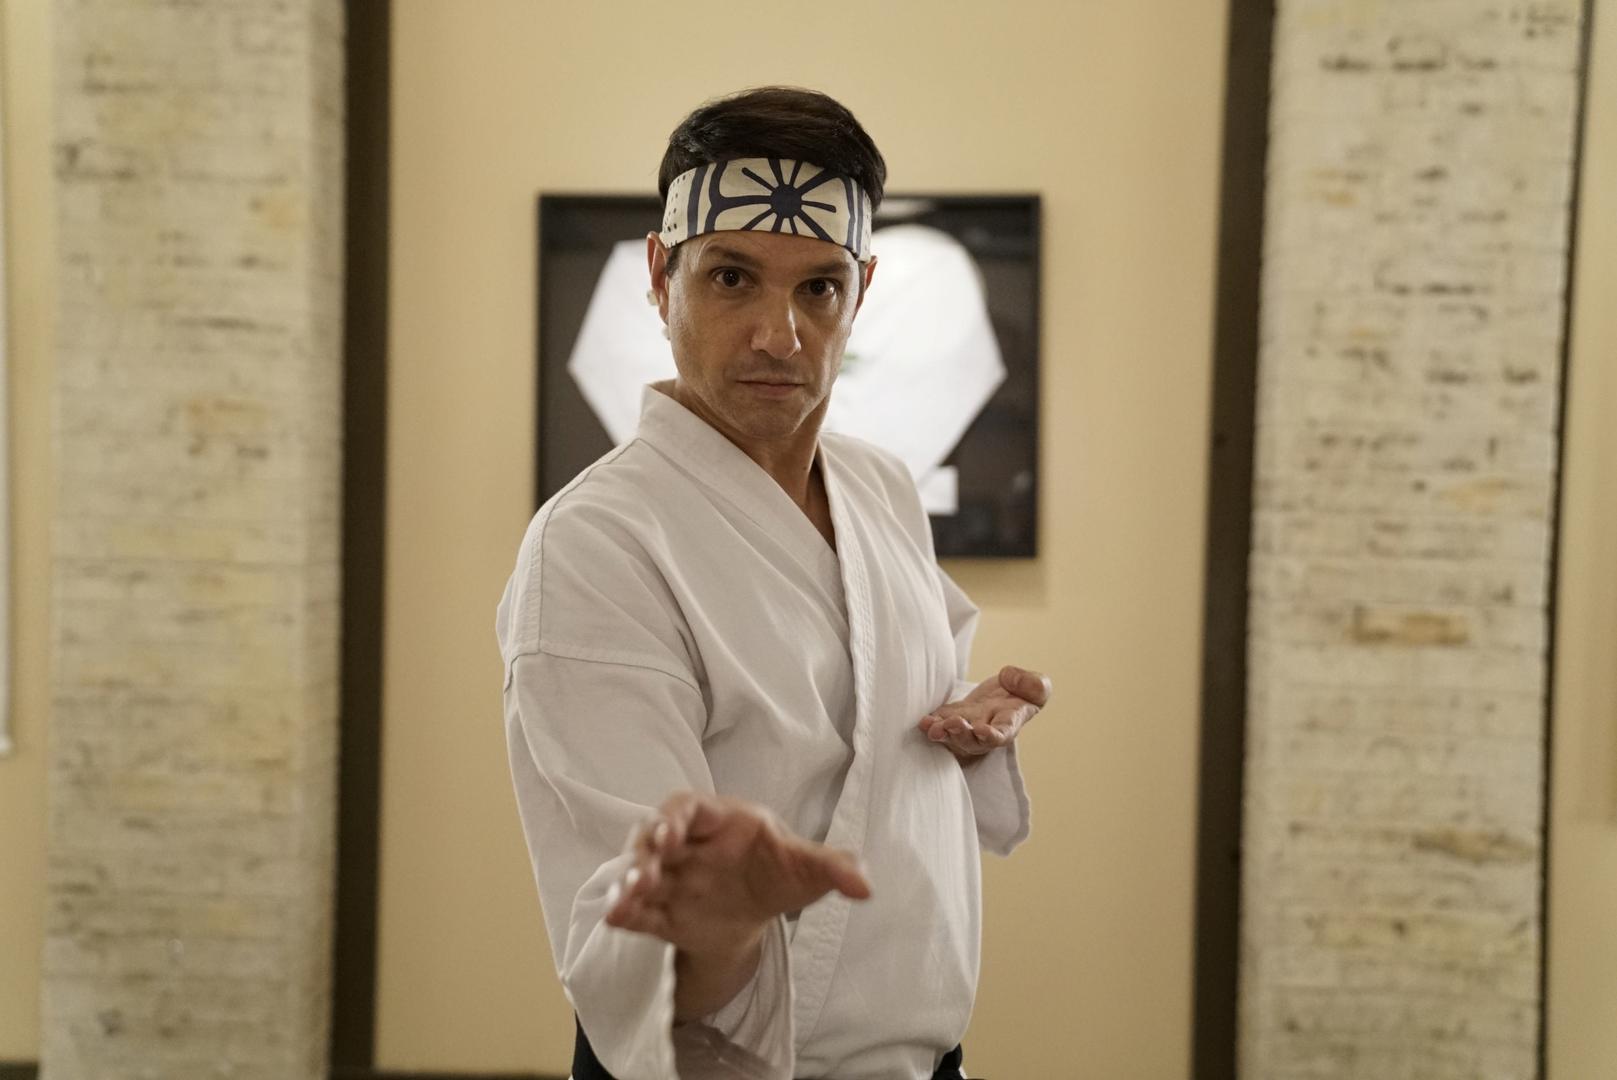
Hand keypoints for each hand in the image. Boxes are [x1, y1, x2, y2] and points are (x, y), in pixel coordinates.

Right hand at [604, 792, 870, 1017]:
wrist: (755, 913)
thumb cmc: (778, 872)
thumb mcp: (807, 870)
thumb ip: (834, 870)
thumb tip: (866, 887)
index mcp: (719, 821)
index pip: (690, 807)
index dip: (676, 817)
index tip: (671, 834)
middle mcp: (687, 846)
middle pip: (654, 838)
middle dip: (646, 851)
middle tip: (646, 868)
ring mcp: (671, 880)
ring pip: (641, 874)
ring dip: (631, 883)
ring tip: (629, 898)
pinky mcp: (662, 914)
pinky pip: (639, 912)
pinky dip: (626, 914)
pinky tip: (617, 918)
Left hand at [917, 664, 1051, 759]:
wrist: (1007, 691)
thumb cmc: (1024, 693)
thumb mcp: (1038, 687)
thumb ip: (1034, 685)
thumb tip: (1009, 679)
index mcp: (1009, 725)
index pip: (1001, 735)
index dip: (992, 736)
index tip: (983, 731)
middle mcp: (986, 731)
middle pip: (972, 741)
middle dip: (960, 735)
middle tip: (951, 725)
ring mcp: (968, 725)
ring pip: (953, 736)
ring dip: (941, 733)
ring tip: (931, 727)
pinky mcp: (953, 715)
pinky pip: (941, 722)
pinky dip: (931, 723)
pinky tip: (923, 721)